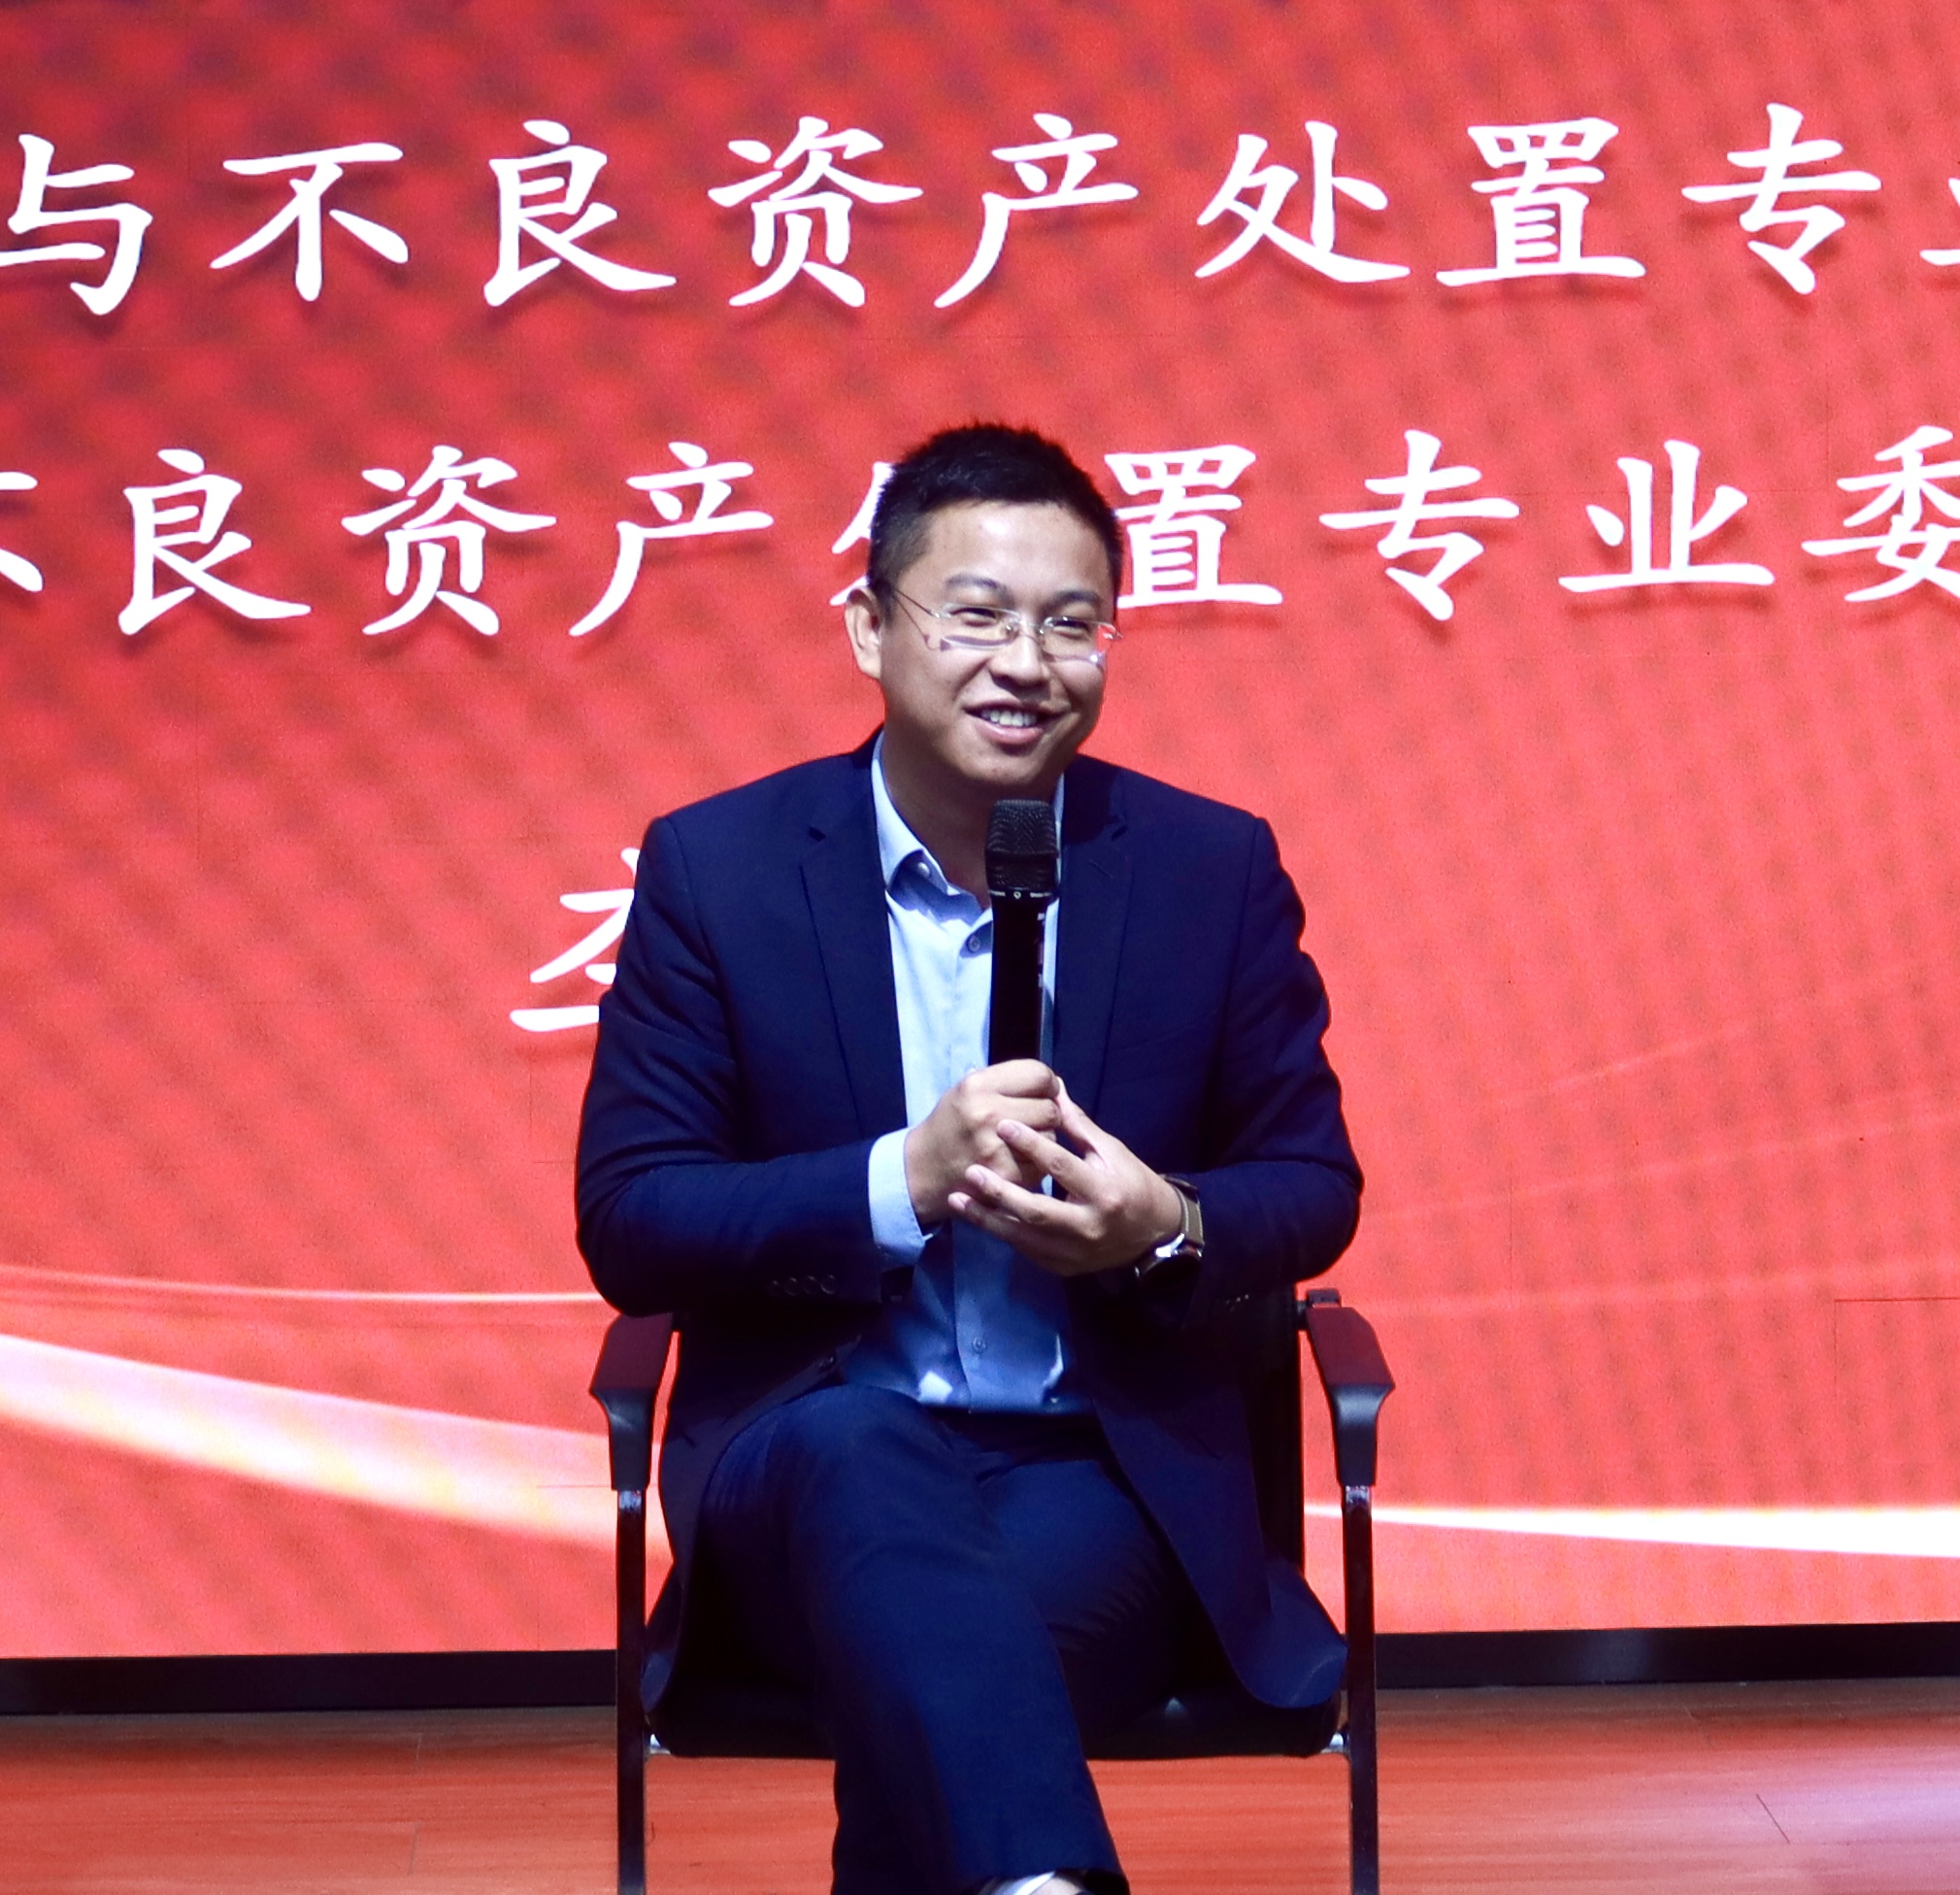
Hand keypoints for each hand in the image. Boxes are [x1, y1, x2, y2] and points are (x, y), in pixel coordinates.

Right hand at [903, 1060, 1063, 1226]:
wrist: (923, 1169)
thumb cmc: (952, 1124)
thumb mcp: (968, 1090)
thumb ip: (1009, 1082)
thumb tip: (1055, 1084)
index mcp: (978, 1086)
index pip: (1039, 1074)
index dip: (1046, 1083)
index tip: (1041, 1093)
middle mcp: (987, 1113)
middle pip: (1049, 1108)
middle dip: (1046, 1113)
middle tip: (1032, 1120)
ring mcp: (996, 1148)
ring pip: (1050, 1137)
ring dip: (1042, 1140)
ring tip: (1020, 1142)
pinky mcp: (1004, 1177)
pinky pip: (1040, 1165)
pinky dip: (1034, 1164)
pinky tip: (1016, 1161)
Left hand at [948, 1080, 1184, 1277]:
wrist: (1153, 1233)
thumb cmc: (1132, 1183)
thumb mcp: (1112, 1151)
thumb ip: (1078, 1126)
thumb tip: (1053, 1091)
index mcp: (1104, 1192)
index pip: (1061, 1166)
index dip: (1031, 1144)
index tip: (1003, 1125)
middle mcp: (1089, 1226)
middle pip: (1036, 1210)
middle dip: (999, 1192)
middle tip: (970, 1171)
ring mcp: (1075, 1252)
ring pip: (1024, 1237)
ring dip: (987, 1219)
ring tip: (957, 1199)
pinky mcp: (1063, 1267)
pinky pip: (1026, 1250)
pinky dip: (1001, 1232)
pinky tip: (977, 1216)